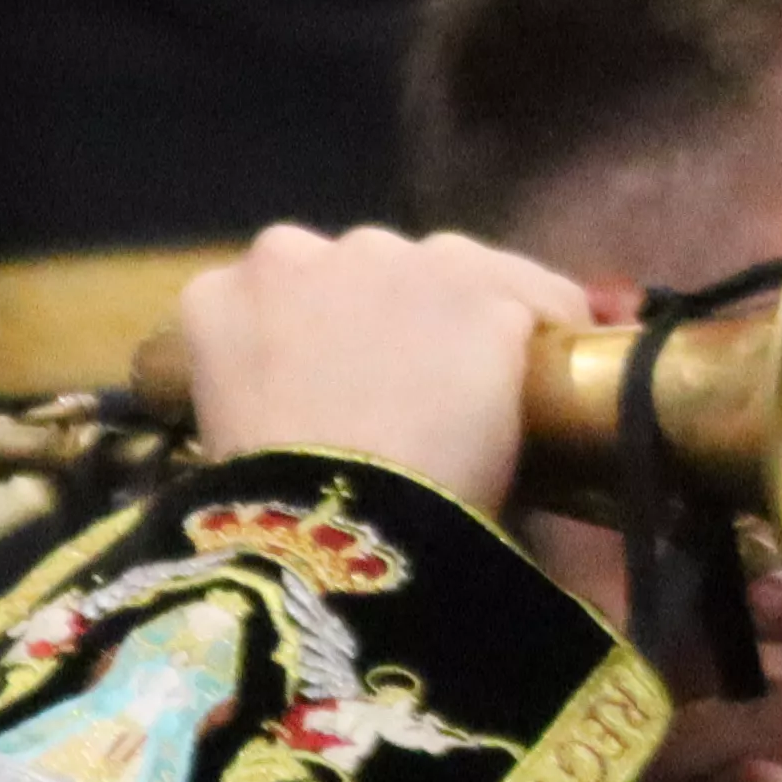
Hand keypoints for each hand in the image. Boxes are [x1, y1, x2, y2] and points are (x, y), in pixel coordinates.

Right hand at [177, 224, 582, 511]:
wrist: (334, 526)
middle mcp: (301, 254)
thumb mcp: (228, 429)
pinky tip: (558, 374)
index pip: (282, 290)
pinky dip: (554, 329)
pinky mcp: (481, 294)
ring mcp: (394, 264)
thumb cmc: (268, 508)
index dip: (324, 334)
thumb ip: (263, 381)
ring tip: (488, 378)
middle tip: (414, 387)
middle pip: (368, 266)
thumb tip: (313, 405)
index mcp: (223, 294)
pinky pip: (542, 299)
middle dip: (394, 311)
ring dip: (467, 310)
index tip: (348, 380)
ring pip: (453, 267)